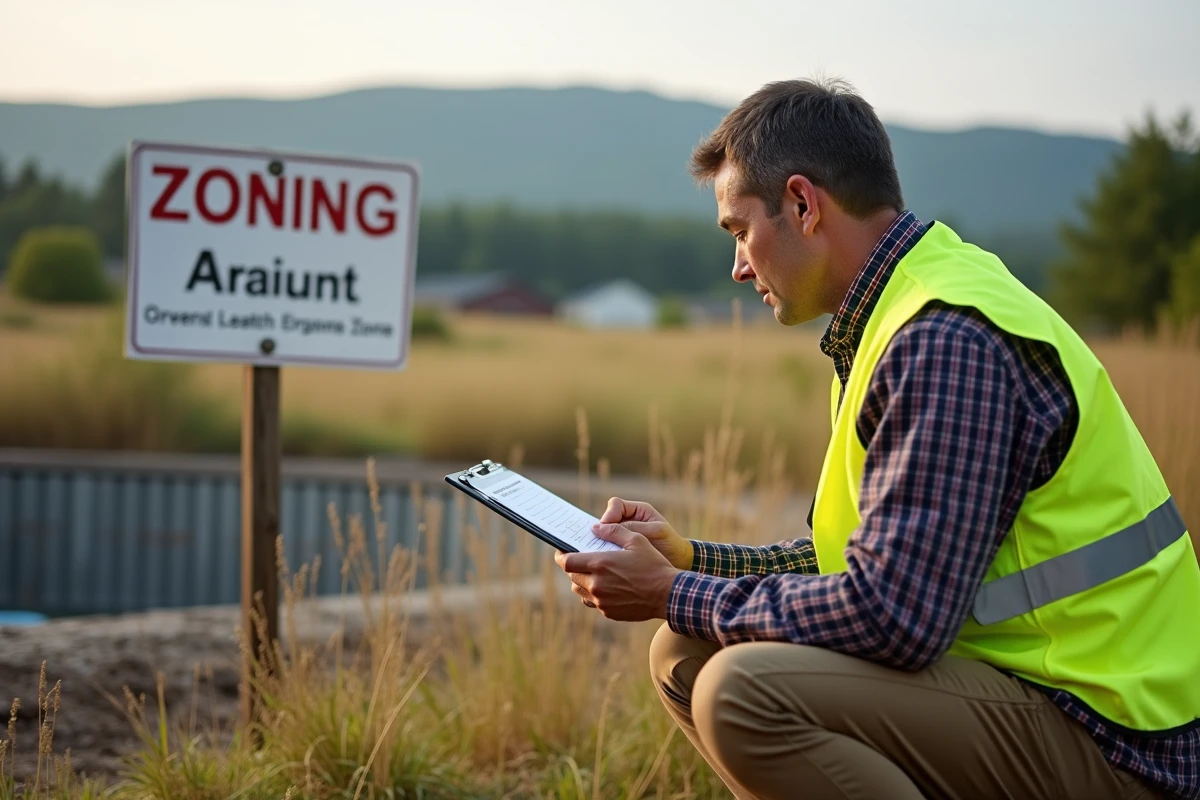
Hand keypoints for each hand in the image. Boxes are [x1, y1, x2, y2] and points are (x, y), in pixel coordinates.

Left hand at [555, 524, 680, 621]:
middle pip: (571, 576)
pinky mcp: (609, 612)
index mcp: (600, 565)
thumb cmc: (653, 565)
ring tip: (592, 573)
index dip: (561, 556)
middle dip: (573, 567)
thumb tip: (595, 528)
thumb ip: (613, 531)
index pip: (566, 562)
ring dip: (581, 581)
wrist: (668, 594)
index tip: (562, 551)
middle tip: (580, 559)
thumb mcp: (636, 540)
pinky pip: (593, 602)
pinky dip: (594, 594)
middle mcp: (596, 585)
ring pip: (580, 590)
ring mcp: (601, 601)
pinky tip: (606, 586)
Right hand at [599, 497, 692, 570]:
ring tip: (599, 552)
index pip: (615, 505)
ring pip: (603, 535)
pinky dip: (603, 553)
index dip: (609, 514)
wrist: (679, 564)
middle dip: (601, 530)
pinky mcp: (620, 550)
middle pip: (606, 520)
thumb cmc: (670, 544)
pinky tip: (603, 560)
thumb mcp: (654, 532)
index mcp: (637, 511)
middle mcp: (627, 521)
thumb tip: (606, 526)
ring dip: (600, 543)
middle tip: (598, 542)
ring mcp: (622, 536)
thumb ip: (633, 526)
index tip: (608, 527)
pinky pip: (606, 548)